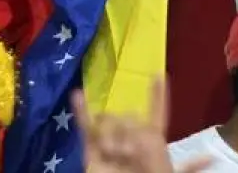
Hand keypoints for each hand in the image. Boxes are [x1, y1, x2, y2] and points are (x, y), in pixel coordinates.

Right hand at [73, 79, 209, 172]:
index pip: (158, 112)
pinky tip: (77, 94)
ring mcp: (111, 140)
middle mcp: (132, 136)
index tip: (161, 75)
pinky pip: (85, 125)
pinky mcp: (92, 148)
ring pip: (108, 120)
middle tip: (128, 153)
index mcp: (154, 140)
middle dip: (127, 130)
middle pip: (128, 115)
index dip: (159, 94)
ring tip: (111, 152)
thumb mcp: (160, 162)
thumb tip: (137, 129)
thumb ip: (150, 140)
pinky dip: (81, 110)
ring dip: (109, 133)